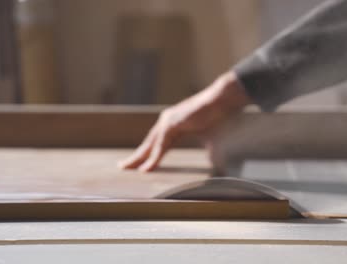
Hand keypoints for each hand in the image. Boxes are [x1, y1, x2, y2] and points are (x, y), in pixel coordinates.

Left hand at [118, 71, 250, 172]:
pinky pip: (162, 145)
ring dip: (139, 158)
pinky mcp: (173, 123)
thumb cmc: (219, 114)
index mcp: (174, 123)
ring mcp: (169, 120)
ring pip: (151, 144)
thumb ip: (208, 148)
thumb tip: (212, 159)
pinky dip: (154, 157)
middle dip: (136, 156)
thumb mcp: (210, 136)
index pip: (157, 142)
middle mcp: (168, 120)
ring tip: (128, 168)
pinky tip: (147, 168)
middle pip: (149, 143)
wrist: (224, 99)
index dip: (148, 154)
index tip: (139, 164)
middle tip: (123, 166)